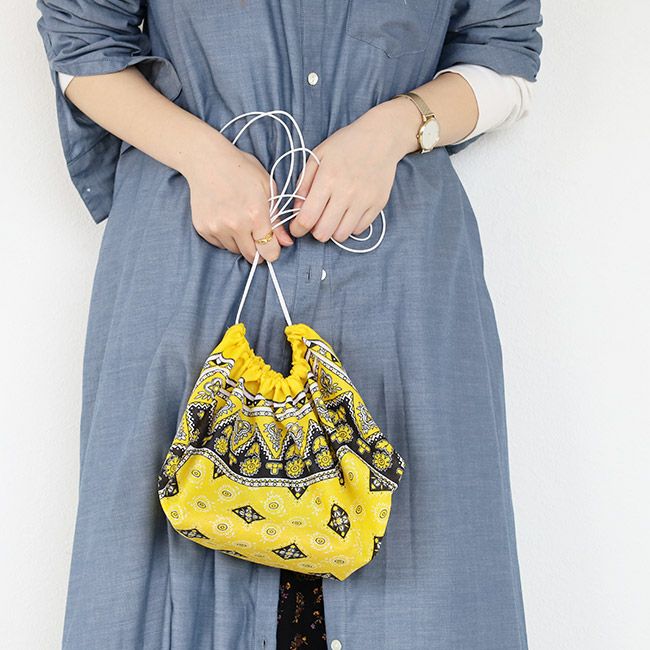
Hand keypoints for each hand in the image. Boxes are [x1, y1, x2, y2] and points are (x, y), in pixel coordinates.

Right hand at [182, 132, 293, 263]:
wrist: (207, 160)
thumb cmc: (241, 169)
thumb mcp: (267, 188)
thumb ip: (277, 219)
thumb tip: (286, 242)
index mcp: (255, 214)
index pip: (269, 252)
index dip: (273, 252)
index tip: (272, 247)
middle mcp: (235, 224)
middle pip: (251, 256)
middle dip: (258, 250)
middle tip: (257, 236)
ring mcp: (217, 227)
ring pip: (235, 250)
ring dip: (241, 243)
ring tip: (239, 221)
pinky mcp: (203, 228)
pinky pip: (219, 244)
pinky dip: (225, 237)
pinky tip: (225, 218)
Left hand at [289, 100, 416, 242]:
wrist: (381, 137)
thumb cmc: (345, 145)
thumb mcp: (318, 156)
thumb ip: (304, 184)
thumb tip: (297, 211)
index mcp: (327, 179)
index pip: (307, 218)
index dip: (298, 228)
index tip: (297, 228)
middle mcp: (346, 192)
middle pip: (323, 233)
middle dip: (315, 231)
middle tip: (316, 221)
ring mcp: (364, 200)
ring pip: (341, 235)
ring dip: (333, 230)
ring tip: (332, 217)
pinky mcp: (378, 204)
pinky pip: (359, 230)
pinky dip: (350, 226)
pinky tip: (348, 212)